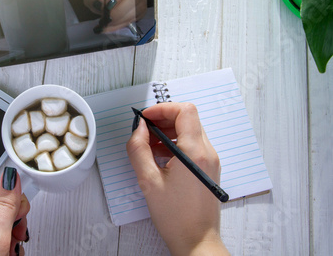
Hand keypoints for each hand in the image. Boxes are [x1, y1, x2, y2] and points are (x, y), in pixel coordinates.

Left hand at [0, 167, 29, 255]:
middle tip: (12, 238)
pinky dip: (8, 248)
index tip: (19, 217)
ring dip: (14, 239)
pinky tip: (5, 255)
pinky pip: (2, 239)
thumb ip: (6, 205)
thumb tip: (11, 175)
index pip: (4, 188)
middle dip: (17, 223)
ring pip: (8, 225)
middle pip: (8, 207)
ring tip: (7, 251)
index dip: (17, 202)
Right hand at [126, 103, 228, 255]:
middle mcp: (208, 152)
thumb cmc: (176, 216)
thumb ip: (138, 149)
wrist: (197, 241)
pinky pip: (193, 145)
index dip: (163, 109)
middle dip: (163, 119)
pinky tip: (160, 156)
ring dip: (168, 131)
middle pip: (188, 118)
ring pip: (190, 130)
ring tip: (149, 145)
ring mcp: (211, 160)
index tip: (146, 117)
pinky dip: (176, 143)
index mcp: (195, 152)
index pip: (185, 111)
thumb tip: (138, 128)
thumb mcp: (148, 181)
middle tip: (144, 131)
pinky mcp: (209, 168)